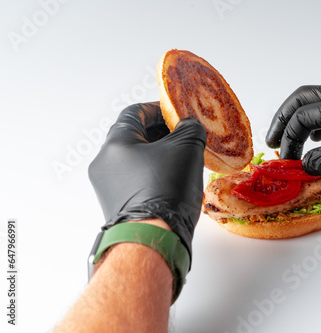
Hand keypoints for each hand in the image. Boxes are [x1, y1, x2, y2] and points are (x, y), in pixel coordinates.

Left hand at [88, 102, 205, 257]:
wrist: (154, 238)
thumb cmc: (166, 190)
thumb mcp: (187, 148)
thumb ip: (190, 128)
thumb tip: (188, 127)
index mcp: (115, 143)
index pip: (134, 112)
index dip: (158, 109)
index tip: (176, 114)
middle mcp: (105, 163)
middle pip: (133, 136)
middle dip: (160, 133)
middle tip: (182, 136)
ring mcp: (108, 186)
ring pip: (134, 159)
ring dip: (157, 154)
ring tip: (182, 159)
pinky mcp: (116, 204)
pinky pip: (134, 179)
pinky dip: (152, 173)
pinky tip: (172, 180)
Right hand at [266, 83, 320, 178]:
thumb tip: (304, 164)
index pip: (303, 115)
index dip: (289, 138)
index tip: (286, 161)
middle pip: (304, 98)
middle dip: (284, 118)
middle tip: (273, 141)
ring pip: (317, 102)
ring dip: (300, 119)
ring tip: (291, 141)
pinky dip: (317, 122)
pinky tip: (319, 138)